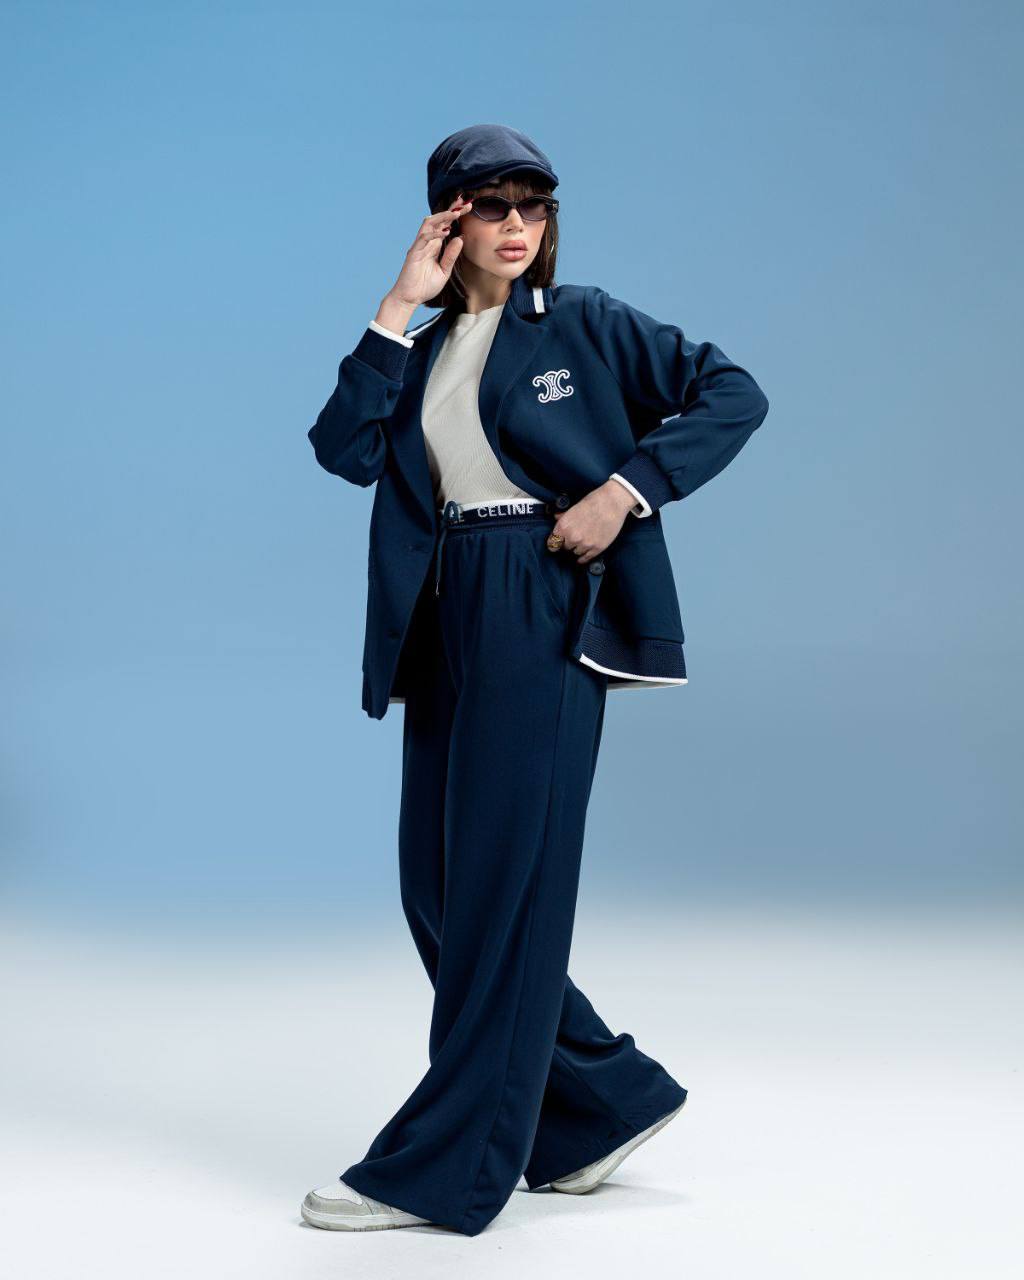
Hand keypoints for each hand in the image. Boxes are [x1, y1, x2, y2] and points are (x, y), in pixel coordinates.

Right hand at [385, 192, 472, 311]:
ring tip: (456, 212)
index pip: (445, 225)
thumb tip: (461, 239)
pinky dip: (434, 234)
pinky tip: (446, 232)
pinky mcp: (414, 253)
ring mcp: (419, 246)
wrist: (409, 298)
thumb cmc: (425, 286)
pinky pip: (423, 238)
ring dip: (443, 216)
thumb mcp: (444, 271)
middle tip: (465, 203)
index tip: (468, 206)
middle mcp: (427, 242)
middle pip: (438, 220)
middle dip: (451, 210)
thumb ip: (451, 256)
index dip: (455, 214)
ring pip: (429, 224)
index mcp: (434, 246)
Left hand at [550, 480, 636, 564]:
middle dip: (568, 543)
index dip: (554, 543)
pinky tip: (584, 555)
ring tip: (583, 541)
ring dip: (578, 548)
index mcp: (563, 526)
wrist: (612, 502)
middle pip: (565, 548)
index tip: (556, 544)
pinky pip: (586, 558)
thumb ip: (564, 516)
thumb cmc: (594, 501)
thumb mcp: (574, 507)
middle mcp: (572, 537)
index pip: (552, 543)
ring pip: (576, 552)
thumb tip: (556, 518)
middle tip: (574, 537)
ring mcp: (585, 544)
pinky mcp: (597, 548)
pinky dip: (584, 557)